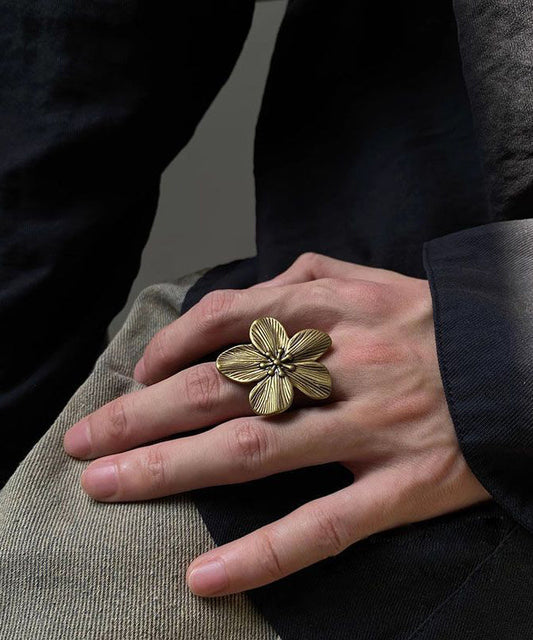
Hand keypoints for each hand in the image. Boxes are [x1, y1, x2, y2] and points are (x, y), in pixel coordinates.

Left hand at [63, 252, 490, 596]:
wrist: (520, 361)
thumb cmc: (437, 324)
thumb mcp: (375, 280)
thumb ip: (309, 278)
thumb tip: (247, 296)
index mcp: (339, 308)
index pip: (231, 320)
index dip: (173, 346)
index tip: (137, 375)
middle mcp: (346, 364)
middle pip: (223, 389)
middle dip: (143, 413)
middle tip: (85, 441)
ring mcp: (373, 427)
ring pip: (256, 450)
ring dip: (174, 469)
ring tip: (109, 487)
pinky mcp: (404, 485)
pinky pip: (325, 524)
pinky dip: (263, 554)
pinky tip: (208, 576)